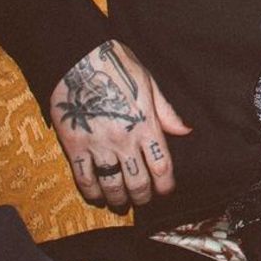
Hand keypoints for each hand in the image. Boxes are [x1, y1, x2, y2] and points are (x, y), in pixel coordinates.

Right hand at [49, 40, 191, 211]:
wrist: (79, 58)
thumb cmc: (118, 67)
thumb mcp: (149, 83)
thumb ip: (166, 112)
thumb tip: (185, 131)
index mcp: (146, 124)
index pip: (162, 166)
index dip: (166, 185)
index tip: (166, 191)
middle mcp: (124, 139)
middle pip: (138, 182)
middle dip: (143, 196)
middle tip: (143, 200)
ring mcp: (99, 145)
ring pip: (112, 185)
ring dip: (118, 199)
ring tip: (121, 202)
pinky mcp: (75, 146)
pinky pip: (84, 178)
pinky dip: (92, 192)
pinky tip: (97, 195)